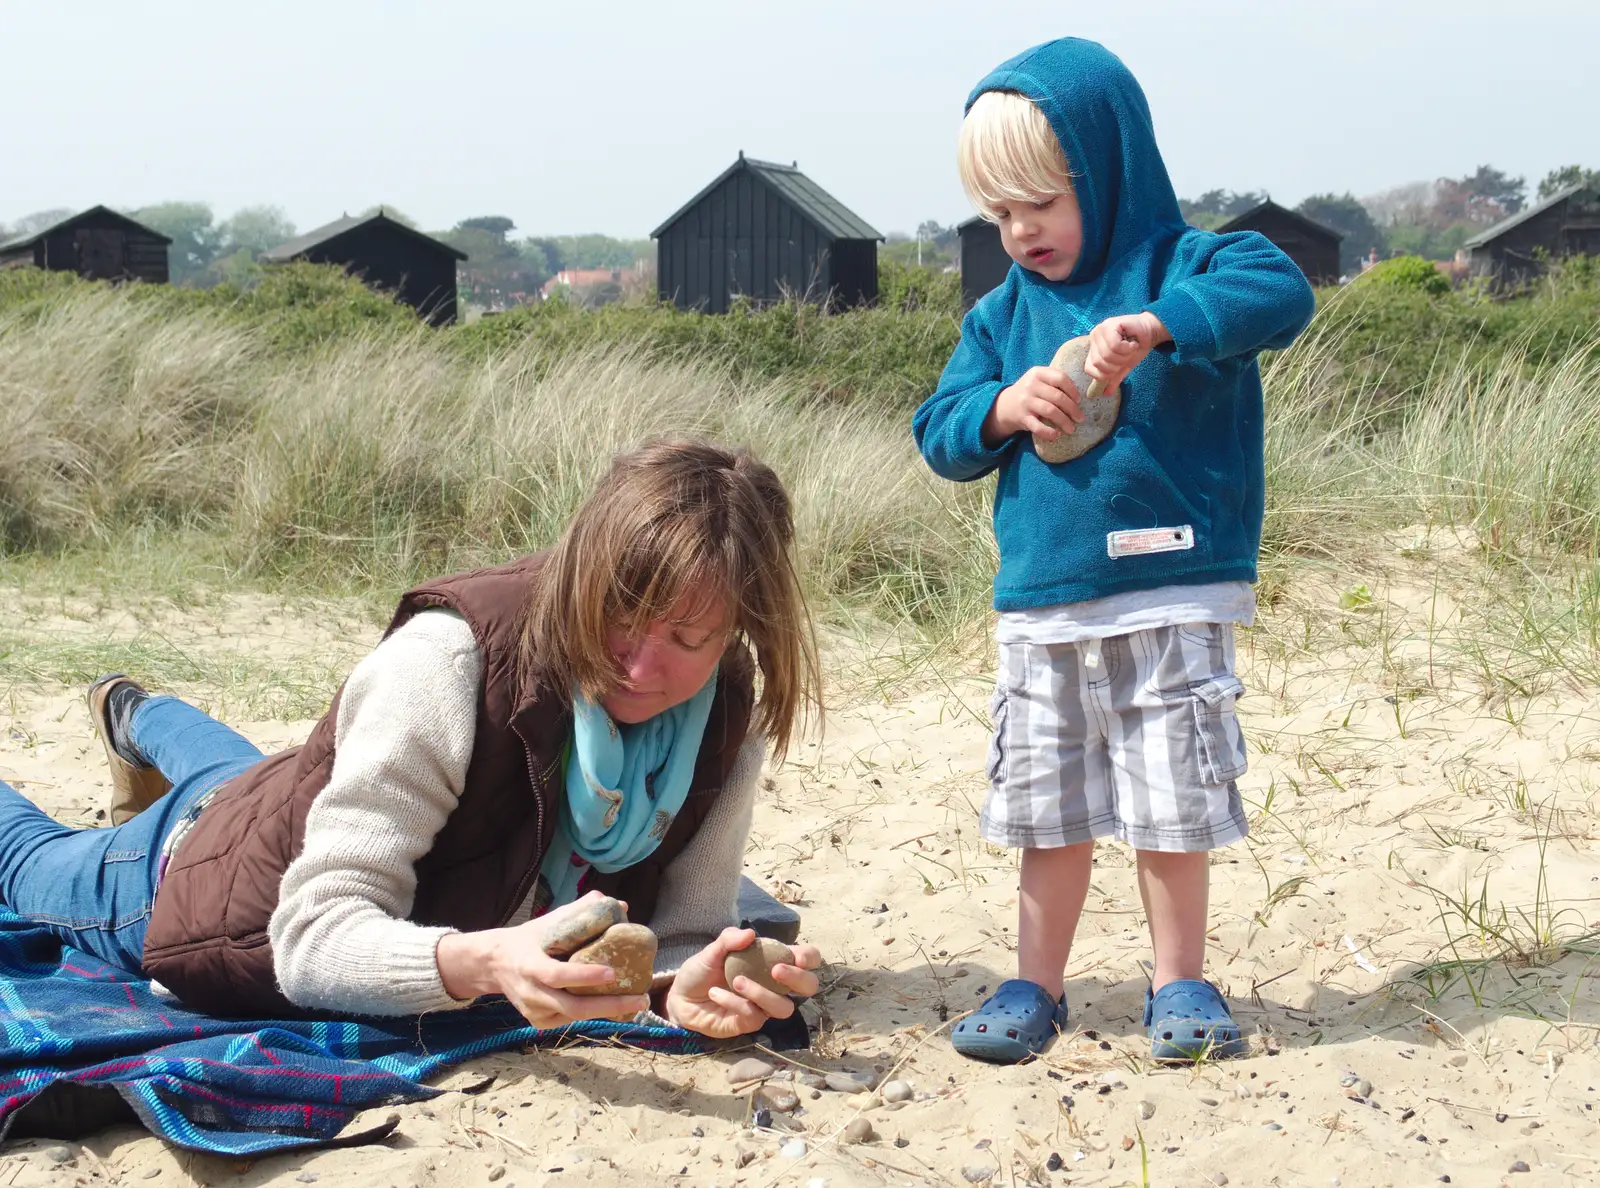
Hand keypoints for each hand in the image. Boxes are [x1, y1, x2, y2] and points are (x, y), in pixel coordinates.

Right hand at [437, 892, 649, 1028]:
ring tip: (636, 1002)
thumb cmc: (528, 939)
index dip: (585, 976)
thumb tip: (618, 904)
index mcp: (530, 965)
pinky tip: (613, 1006)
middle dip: (610, 1006)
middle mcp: (531, 993)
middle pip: (573, 1007)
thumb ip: (581, 912)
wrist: (493, 964)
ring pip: (575, 1017)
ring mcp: (534, 1011)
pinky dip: (592, 1015)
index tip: (613, 972)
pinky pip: (569, 1021)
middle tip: (641, 999)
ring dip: (607, 1012)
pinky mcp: (538, 1022)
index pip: (558, 975)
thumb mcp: (549, 922)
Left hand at [664, 927, 821, 1038]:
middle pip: (808, 987)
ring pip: (783, 1007)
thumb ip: (728, 939)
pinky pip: (753, 1015)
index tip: (797, 956)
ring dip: (762, 993)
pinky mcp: (749, 1024)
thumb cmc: (702, 971)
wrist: (680, 997)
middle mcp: (775, 985)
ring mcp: (764, 1006)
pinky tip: (715, 994)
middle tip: (776, 970)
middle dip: (798, 978)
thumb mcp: (711, 950)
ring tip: (736, 981)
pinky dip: (734, 1002)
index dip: (809, 957)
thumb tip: (749, 934)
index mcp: (772, 961)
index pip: (806, 959)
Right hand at [983, 365, 1083, 447]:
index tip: (1079, 400)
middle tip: (1080, 418)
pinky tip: (1056, 435)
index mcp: (1037, 373)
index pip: (1060, 378)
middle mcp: (1030, 386)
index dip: (1073, 390)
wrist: (1004, 405)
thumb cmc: (1029, 392)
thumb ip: (1054, 381)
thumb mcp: (1038, 380)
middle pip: (1058, 397)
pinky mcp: (1022, 417)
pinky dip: (1049, 432)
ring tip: (1072, 429)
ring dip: (1064, 421)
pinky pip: (1038, 426)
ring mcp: (1025, 402)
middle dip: (1072, 409)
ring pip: (1050, 411)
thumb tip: (1079, 396)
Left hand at [1085, 311, 1170, 390]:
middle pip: (1100, 363)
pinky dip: (1128, 348)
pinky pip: (1115, 345)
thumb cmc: (1136, 347)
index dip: (1106, 373)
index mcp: (1093, 348)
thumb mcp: (1124, 366)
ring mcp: (1101, 330)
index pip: (1090, 369)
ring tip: (1130, 348)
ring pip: (1107, 355)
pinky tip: (1132, 342)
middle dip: (1118, 364)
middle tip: (1127, 355)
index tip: (1119, 366)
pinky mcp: (1110, 324)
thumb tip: (1105, 393)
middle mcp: (1094, 338)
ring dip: (1124, 356)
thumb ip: (1114, 378)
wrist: (1151, 331)